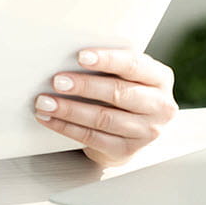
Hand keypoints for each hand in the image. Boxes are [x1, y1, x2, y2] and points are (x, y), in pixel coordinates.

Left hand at [34, 48, 177, 167]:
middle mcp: (159, 106)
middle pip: (119, 93)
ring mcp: (146, 132)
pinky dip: (66, 127)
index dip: (107, 60)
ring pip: (103, 119)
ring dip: (69, 110)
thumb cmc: (125, 89)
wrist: (133, 130)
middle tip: (57, 81)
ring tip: (45, 101)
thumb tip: (69, 53)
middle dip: (85, 86)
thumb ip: (112, 64)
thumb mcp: (128, 74)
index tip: (80, 56)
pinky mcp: (126, 151)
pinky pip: (93, 138)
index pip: (134, 65)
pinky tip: (49, 119)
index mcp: (160, 78)